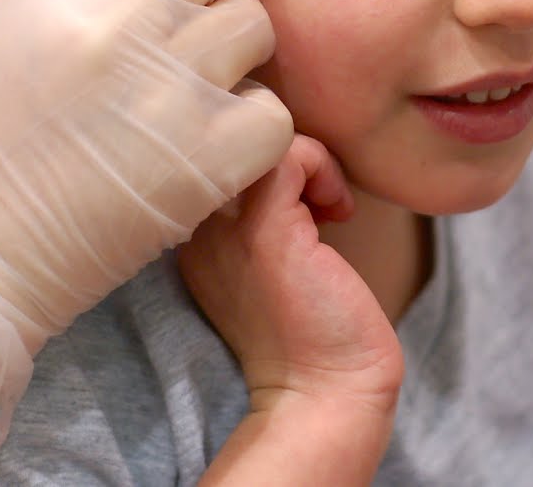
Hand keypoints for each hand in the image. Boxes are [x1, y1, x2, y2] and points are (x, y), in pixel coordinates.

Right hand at [179, 135, 402, 417]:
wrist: (329, 395)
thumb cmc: (316, 334)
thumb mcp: (279, 263)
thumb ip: (269, 215)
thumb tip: (296, 161)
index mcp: (195, 241)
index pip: (216, 159)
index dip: (263, 158)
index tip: (306, 198)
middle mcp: (197, 234)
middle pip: (231, 143)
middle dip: (285, 154)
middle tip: (320, 198)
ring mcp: (224, 232)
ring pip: (257, 138)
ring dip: (306, 159)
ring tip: (328, 204)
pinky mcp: (265, 232)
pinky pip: (287, 154)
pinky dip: (320, 164)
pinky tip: (337, 210)